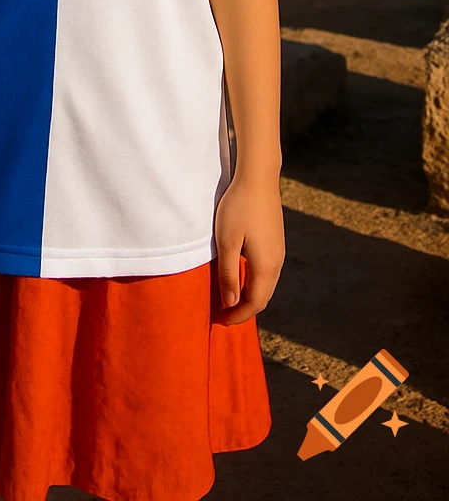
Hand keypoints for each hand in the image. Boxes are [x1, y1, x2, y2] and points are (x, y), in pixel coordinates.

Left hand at [213, 170, 284, 326]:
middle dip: (244, 310)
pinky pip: (267, 272)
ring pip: (266, 285)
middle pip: (263, 297)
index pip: (254, 303)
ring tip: (230, 300)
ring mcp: (279, 252)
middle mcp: (277, 263)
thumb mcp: (227, 242)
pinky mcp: (276, 242)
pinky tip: (241, 277)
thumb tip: (231, 303)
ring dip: (250, 296)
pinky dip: (255, 282)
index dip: (238, 316)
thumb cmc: (238, 208)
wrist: (259, 179)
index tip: (221, 321)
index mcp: (265, 267)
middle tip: (224, 315)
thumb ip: (229, 274)